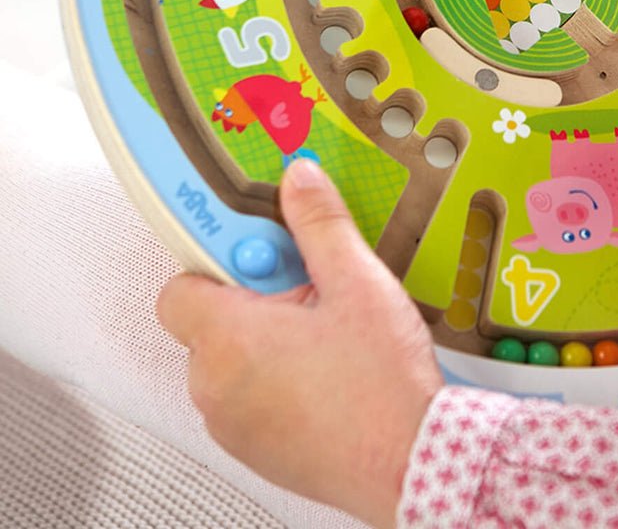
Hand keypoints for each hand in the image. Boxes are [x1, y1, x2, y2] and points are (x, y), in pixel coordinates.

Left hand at [157, 160, 443, 528]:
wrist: (410, 460)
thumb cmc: (381, 384)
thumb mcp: (357, 282)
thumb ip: (319, 223)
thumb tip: (299, 181)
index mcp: (229, 338)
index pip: (182, 285)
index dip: (223, 260)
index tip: (264, 248)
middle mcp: (215, 386)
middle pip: (211, 320)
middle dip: (257, 298)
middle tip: (313, 292)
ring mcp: (231, 424)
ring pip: (231, 360)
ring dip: (267, 341)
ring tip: (328, 336)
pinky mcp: (253, 450)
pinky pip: (247, 398)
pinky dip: (275, 380)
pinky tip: (328, 373)